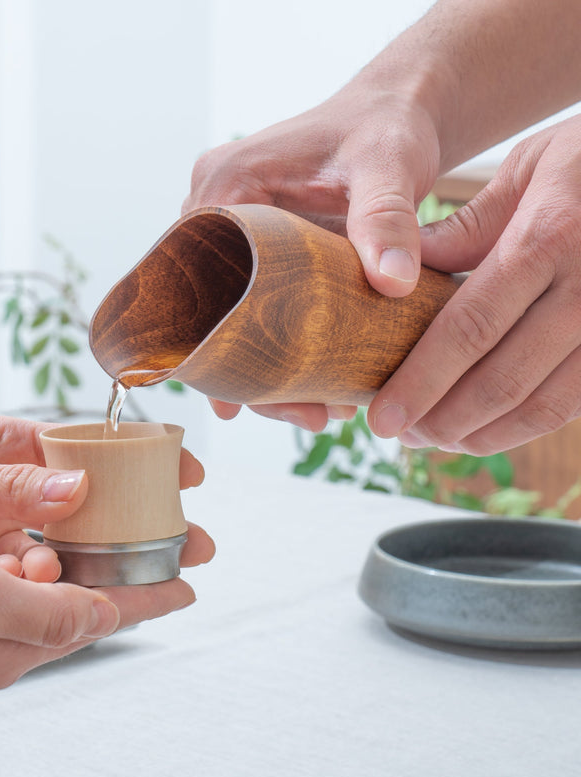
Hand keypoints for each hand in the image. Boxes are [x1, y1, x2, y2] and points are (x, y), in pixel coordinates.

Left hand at [0, 415, 213, 578]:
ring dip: (101, 561)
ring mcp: (1, 525)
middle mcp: (14, 486)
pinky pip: (29, 573)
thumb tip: (79, 490)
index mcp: (9, 444)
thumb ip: (7, 484)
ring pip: (67, 544)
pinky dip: (46, 583)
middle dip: (142, 523)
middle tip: (192, 542)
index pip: (91, 450)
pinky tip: (53, 588)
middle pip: (93, 504)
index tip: (185, 472)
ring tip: (143, 574)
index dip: (141, 461)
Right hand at [0, 513, 199, 691]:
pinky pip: (20, 584)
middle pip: (83, 609)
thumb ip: (45, 612)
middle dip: (129, 580)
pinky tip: (52, 547)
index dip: (149, 600)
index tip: (190, 586)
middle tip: (169, 552)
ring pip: (54, 595)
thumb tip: (101, 616)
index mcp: (7, 647)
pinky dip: (46, 564)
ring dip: (89, 570)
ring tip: (123, 544)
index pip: (99, 621)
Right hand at [183, 82, 441, 428]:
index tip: (239, 402)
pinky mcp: (259, 249)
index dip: (209, 343)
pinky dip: (279, 345)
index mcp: (222, 185)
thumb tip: (393, 284)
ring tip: (319, 413)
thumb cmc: (385, 127)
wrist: (395, 113)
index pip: (191, 276)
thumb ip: (386, 218)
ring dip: (265, 368)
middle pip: (209, 308)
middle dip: (248, 371)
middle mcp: (214, 211)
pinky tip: (318, 386)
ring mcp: (234, 233)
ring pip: (229, 314)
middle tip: (306, 416)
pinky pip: (252, 305)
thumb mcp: (387, 166)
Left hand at [368, 114, 580, 453]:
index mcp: (549, 236)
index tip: (382, 417)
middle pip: (503, 378)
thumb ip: (465, 227)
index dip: (422, 381)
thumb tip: (397, 275)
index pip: (470, 326)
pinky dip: (525, 426)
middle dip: (443, 419)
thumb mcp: (526, 169)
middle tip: (401, 436)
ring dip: (483, 434)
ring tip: (436, 439)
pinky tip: (486, 428)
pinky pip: (574, 401)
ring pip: (545, 404)